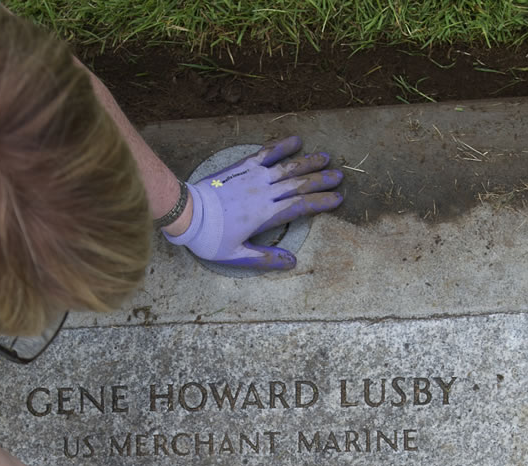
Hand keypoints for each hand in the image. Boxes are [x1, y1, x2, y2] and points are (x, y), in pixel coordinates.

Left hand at [164, 136, 342, 269]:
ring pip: (288, 167)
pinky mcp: (242, 167)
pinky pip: (266, 154)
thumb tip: (292, 262)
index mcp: (265, 215)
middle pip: (299, 184)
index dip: (321, 202)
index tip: (337, 199)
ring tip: (325, 158)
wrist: (188, 213)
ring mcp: (254, 178)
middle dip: (321, 180)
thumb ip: (265, 258)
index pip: (301, 206)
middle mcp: (264, 193)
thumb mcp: (236, 256)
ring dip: (308, 162)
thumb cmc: (210, 238)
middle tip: (339, 177)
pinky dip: (282, 146)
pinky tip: (296, 141)